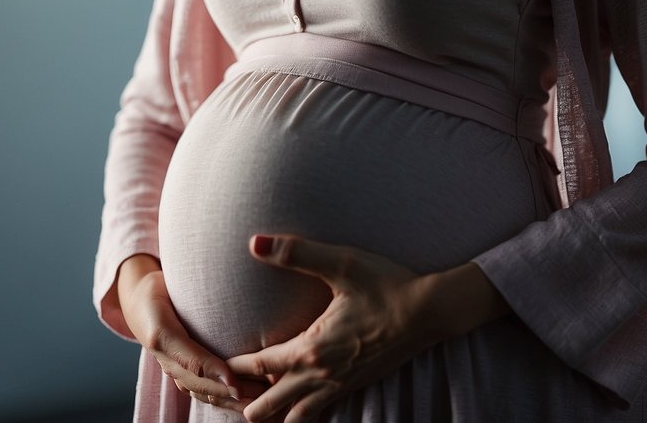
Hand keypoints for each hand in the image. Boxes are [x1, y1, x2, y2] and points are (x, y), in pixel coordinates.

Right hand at [117, 254, 266, 411]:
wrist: (139, 301)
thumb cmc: (161, 287)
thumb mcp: (170, 282)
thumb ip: (195, 288)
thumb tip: (227, 266)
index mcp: (161, 335)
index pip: (191, 359)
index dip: (214, 372)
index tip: (236, 382)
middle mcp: (166, 358)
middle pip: (199, 383)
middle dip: (229, 392)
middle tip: (261, 395)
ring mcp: (172, 369)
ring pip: (201, 393)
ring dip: (230, 400)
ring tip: (260, 402)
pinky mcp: (180, 374)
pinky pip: (201, 393)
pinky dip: (222, 401)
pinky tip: (245, 402)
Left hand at [225, 235, 449, 422]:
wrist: (430, 312)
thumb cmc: (387, 284)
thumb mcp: (342, 263)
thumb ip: (296, 253)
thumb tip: (254, 242)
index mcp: (313, 348)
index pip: (259, 365)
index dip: (233, 366)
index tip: (215, 363)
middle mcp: (322, 375)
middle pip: (270, 404)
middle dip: (247, 400)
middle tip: (229, 392)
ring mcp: (340, 385)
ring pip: (295, 417)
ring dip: (274, 411)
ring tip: (256, 404)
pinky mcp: (356, 386)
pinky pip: (320, 411)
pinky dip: (301, 413)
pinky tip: (296, 405)